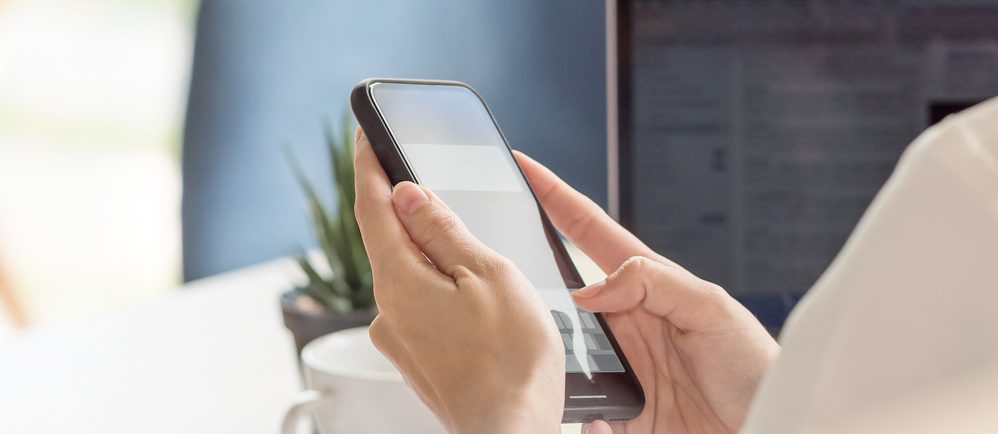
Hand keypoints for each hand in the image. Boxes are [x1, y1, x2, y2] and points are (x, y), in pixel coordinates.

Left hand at [353, 129, 564, 433]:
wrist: (511, 431)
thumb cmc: (510, 359)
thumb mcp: (487, 274)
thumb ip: (443, 230)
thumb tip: (407, 196)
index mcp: (399, 280)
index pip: (370, 206)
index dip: (367, 164)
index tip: (365, 134)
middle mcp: (387, 310)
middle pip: (389, 240)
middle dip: (408, 210)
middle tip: (433, 184)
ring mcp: (400, 338)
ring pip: (409, 275)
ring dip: (431, 254)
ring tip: (475, 257)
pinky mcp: (417, 358)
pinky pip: (420, 306)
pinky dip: (439, 288)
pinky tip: (474, 300)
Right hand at [515, 152, 779, 433]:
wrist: (769, 426)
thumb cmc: (752, 366)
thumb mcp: (713, 308)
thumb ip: (655, 283)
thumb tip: (591, 289)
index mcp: (645, 285)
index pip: (588, 232)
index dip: (556, 197)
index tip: (524, 166)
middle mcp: (622, 322)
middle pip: (558, 292)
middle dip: (527, 280)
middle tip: (500, 269)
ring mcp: (615, 365)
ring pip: (558, 352)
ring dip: (549, 355)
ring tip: (547, 360)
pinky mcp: (614, 411)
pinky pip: (578, 411)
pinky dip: (582, 416)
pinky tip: (598, 418)